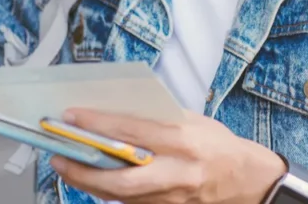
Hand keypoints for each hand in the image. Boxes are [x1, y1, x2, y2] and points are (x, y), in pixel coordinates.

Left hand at [49, 108, 288, 203]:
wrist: (250, 183)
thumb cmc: (219, 146)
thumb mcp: (192, 120)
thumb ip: (157, 118)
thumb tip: (116, 111)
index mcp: (184, 140)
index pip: (133, 132)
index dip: (99, 125)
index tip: (72, 116)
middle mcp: (177, 173)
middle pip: (121, 177)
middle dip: (84, 168)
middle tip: (58, 155)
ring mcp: (172, 198)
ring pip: (121, 196)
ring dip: (88, 183)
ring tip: (65, 166)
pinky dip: (107, 194)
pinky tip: (90, 182)